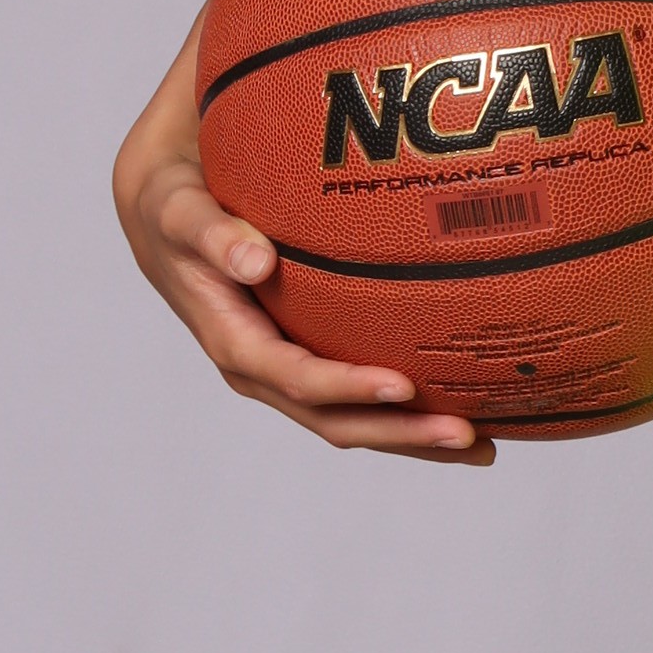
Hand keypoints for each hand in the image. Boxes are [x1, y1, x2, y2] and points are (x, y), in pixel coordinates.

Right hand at [112, 37, 490, 461]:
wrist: (168, 216)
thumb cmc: (178, 207)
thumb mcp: (181, 213)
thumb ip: (213, 234)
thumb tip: (256, 261)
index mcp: (234, 343)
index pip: (295, 377)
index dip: (346, 387)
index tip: (403, 386)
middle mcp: (263, 370)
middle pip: (336, 420)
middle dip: (402, 434)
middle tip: (469, 434)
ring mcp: (289, 372)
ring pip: (355, 421)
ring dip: (416, 437)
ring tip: (484, 445)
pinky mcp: (311, 359)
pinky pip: (364, 396)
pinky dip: (412, 409)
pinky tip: (471, 402)